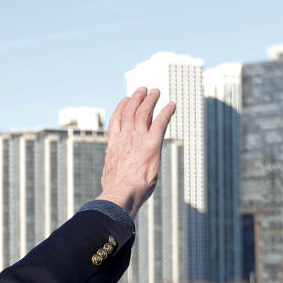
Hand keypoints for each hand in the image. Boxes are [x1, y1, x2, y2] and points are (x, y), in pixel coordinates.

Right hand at [99, 87, 175, 218]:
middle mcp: (125, 137)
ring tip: (156, 92)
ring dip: (150, 100)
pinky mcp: (153, 142)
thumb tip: (112, 179)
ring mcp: (138, 138)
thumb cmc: (116, 190)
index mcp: (113, 144)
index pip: (117, 120)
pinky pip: (161, 122)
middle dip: (136, 98)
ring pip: (144, 112)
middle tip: (143, 90)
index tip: (126, 100)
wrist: (122, 192)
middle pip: (130, 111)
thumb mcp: (110, 176)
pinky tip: (172, 105)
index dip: (121, 107)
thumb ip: (114, 169)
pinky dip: (167, 111)